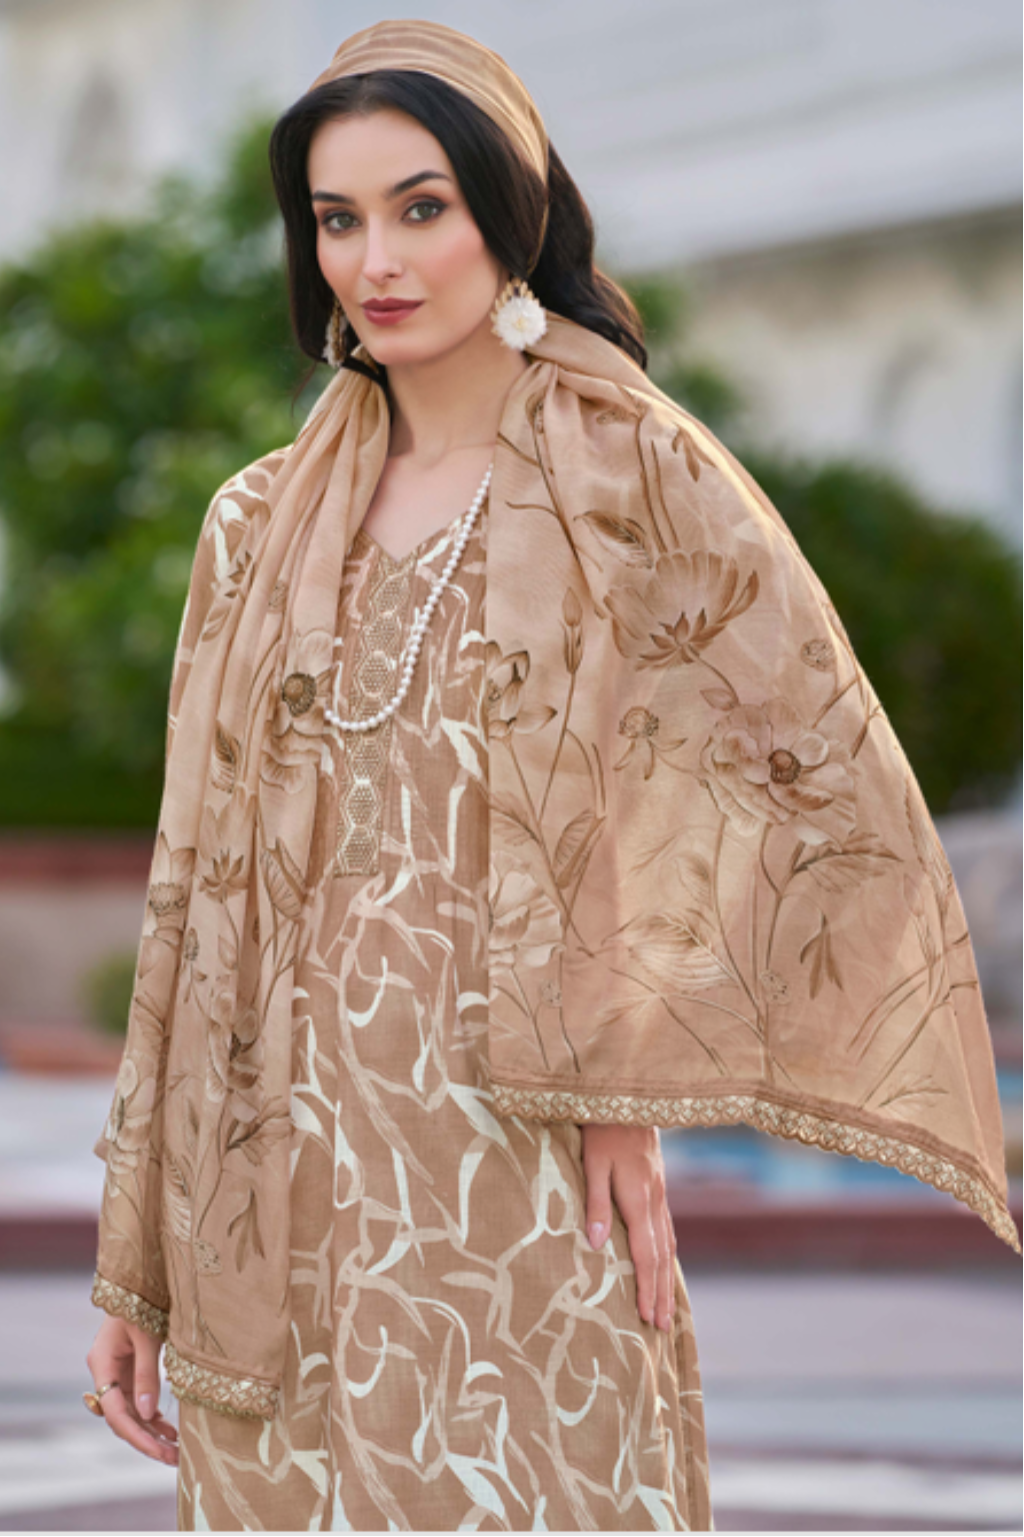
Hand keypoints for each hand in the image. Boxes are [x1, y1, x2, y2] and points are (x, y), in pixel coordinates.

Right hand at [86, 1314, 178, 1466]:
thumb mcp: (147, 1336)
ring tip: (176, 1452)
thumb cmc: (142, 1300)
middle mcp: (105, 1371)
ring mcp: (116, 1372)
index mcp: (101, 1362)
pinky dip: (154, 1417)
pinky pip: (139, 1401)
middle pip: (122, 1417)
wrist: (141, 1279)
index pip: (115, 1410)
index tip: (159, 1450)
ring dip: (152, 1433)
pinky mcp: (129, 1371)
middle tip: (173, 1458)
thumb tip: (149, 1415)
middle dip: (146, 1440)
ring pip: (131, 1413)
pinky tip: (170, 1433)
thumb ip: (146, 1374)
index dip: (136, 1434)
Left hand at [580, 1122, 676, 1333]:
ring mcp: (660, 1192)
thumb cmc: (603, 1126)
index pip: (646, 1254)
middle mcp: (655, 1199)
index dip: (647, 1288)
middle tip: (662, 1328)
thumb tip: (599, 1244)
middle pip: (662, 1256)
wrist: (629, 1095)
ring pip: (668, 1244)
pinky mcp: (658, 1184)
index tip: (647, 1318)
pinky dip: (668, 1253)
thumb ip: (595, 1201)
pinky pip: (667, 1228)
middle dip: (661, 1293)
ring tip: (667, 1307)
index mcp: (639, 1198)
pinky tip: (665, 1262)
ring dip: (667, 1278)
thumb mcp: (592, 1161)